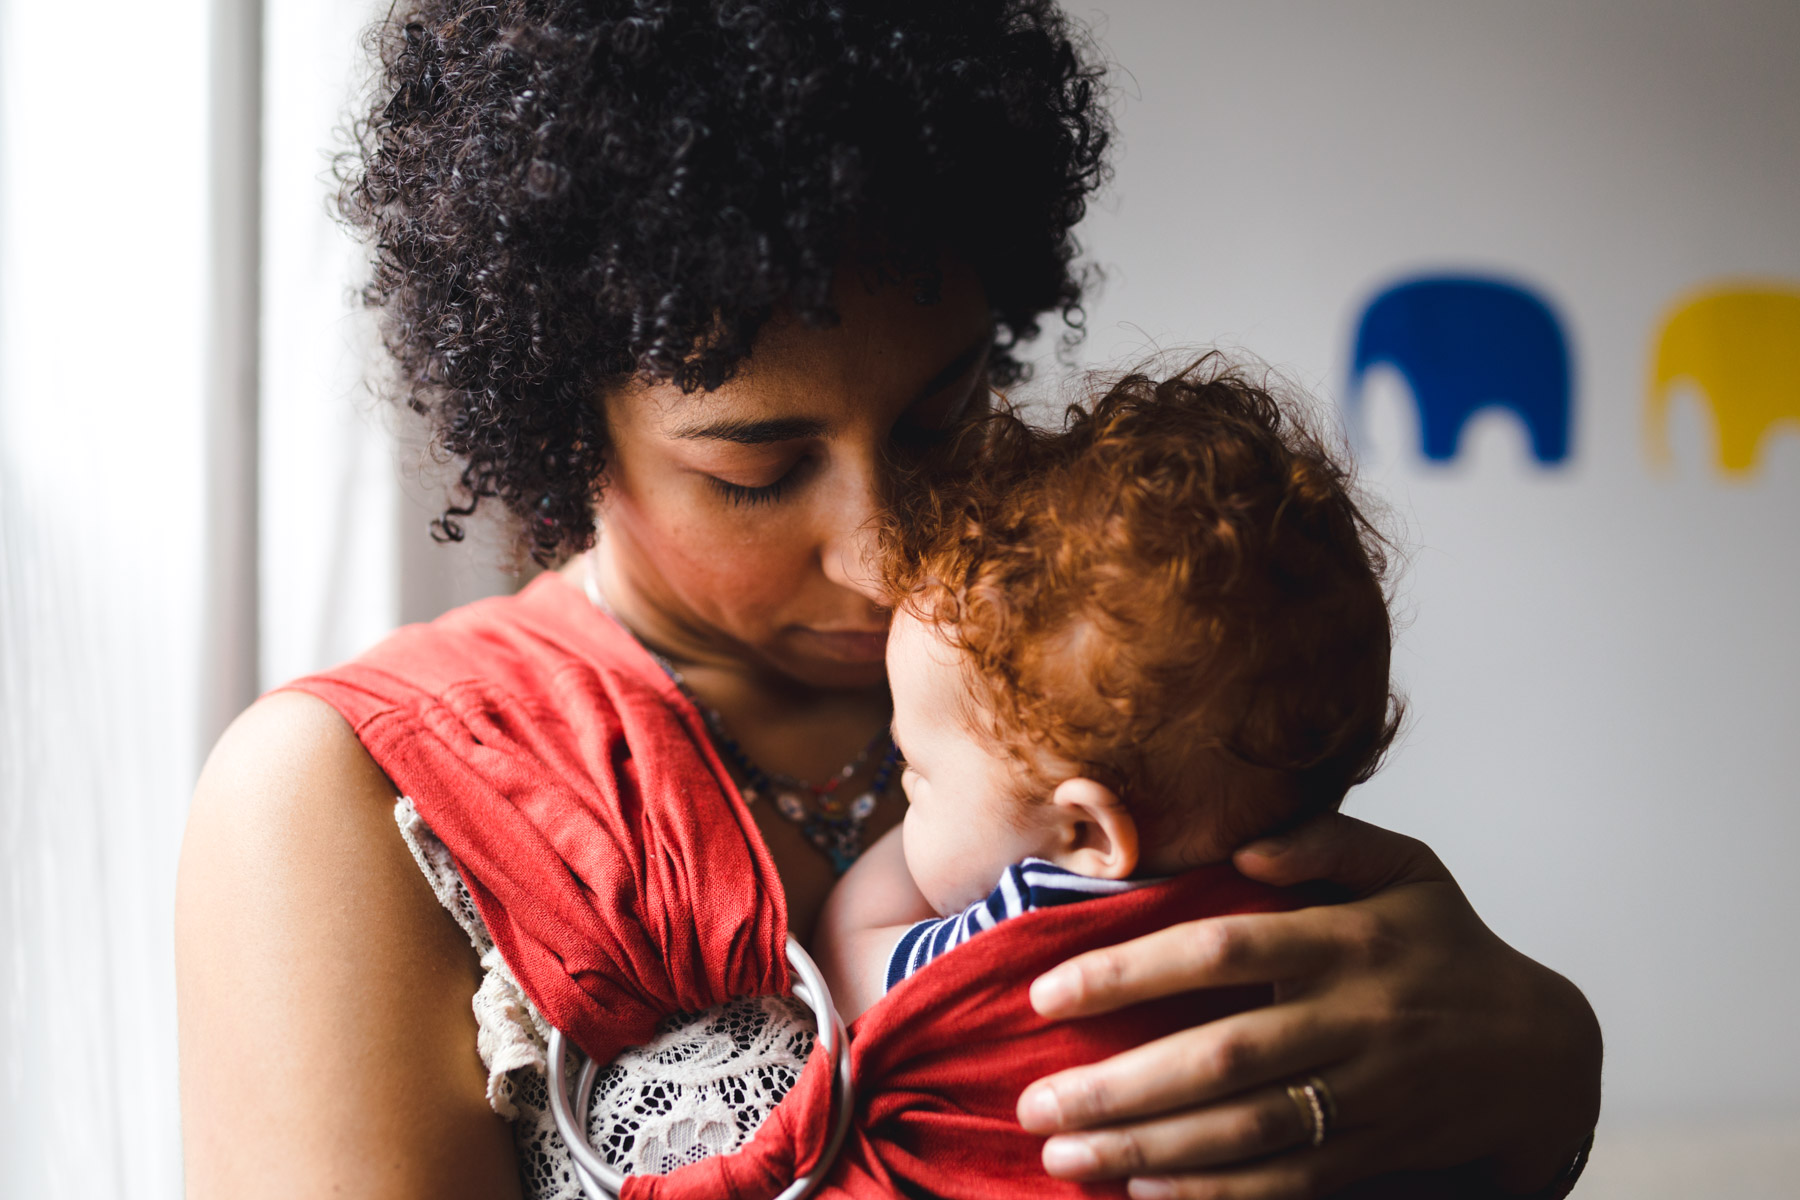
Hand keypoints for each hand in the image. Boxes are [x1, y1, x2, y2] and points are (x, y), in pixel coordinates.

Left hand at [1015, 813, 1601, 1198]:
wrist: (1542, 1055)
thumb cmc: (1447, 945)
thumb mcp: (1409, 869)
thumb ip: (1328, 840)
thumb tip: (1246, 842)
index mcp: (1345, 939)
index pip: (1219, 951)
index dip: (1128, 973)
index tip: (1046, 994)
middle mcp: (1352, 1019)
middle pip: (1220, 1057)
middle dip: (1118, 1085)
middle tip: (1034, 1102)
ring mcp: (1366, 1094)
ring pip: (1243, 1130)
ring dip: (1146, 1147)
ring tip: (1063, 1156)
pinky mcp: (1375, 1151)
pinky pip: (1287, 1182)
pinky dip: (1215, 1194)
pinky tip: (1142, 1191)